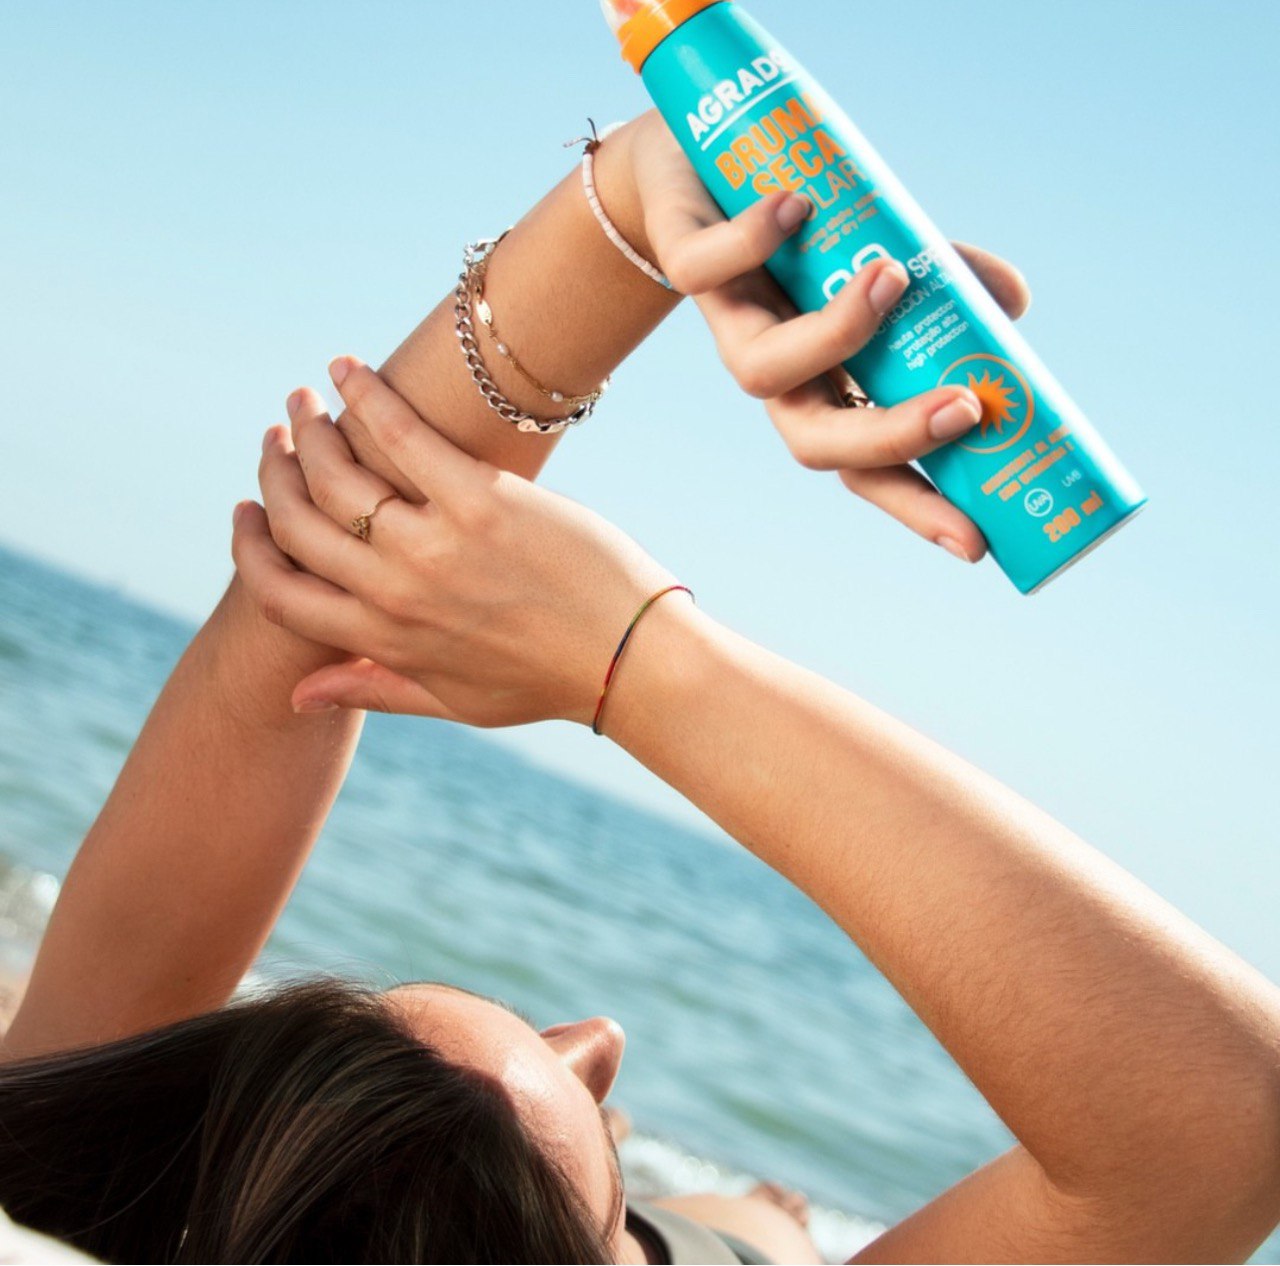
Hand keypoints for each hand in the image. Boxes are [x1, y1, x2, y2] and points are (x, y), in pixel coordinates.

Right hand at [232, 360, 677, 725]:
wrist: (630, 660)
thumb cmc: (546, 681)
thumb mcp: (452, 701)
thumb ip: (371, 690)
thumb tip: (297, 697)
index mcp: (383, 639)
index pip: (277, 591)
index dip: (249, 546)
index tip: (248, 509)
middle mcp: (394, 592)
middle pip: (297, 520)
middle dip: (275, 472)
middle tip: (280, 435)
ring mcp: (434, 544)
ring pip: (337, 473)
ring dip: (311, 427)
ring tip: (309, 400)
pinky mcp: (481, 501)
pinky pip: (402, 434)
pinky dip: (367, 394)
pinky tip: (349, 368)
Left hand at [624, 110, 1031, 562]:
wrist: (689, 171)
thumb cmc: (803, 229)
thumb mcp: (890, 248)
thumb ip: (946, 279)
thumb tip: (1015, 302)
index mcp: (823, 385)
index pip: (867, 470)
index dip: (915, 507)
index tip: (976, 543)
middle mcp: (776, 371)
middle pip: (813, 443)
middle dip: (888, 439)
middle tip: (964, 409)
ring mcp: (728, 323)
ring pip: (759, 372)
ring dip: (835, 334)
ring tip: (893, 276)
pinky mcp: (686, 261)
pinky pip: (703, 271)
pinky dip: (753, 239)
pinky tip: (798, 206)